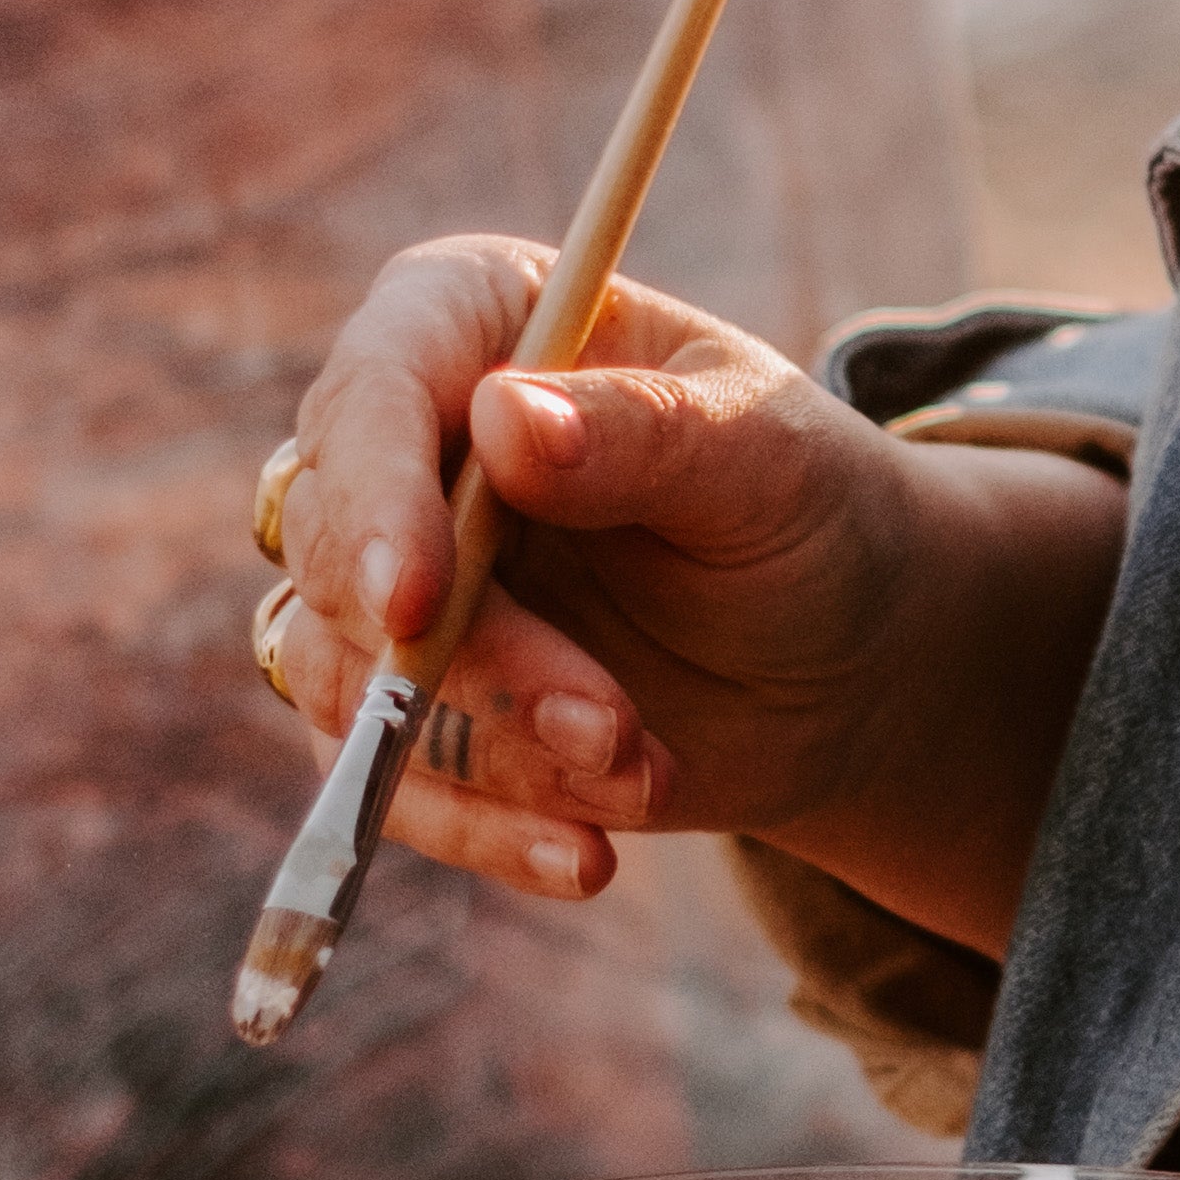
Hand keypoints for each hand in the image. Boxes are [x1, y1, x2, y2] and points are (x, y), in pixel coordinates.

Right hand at [254, 238, 1121, 938]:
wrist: (844, 654)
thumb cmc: (807, 508)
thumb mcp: (766, 457)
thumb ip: (647, 435)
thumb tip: (510, 419)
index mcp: (477, 322)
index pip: (377, 382)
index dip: (374, 491)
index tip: (415, 598)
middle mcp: (408, 443)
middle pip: (336, 547)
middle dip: (469, 659)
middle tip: (607, 724)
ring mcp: (391, 577)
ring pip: (346, 675)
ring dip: (494, 748)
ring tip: (642, 770)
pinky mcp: (406, 701)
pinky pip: (379, 778)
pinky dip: (480, 828)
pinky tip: (587, 856)